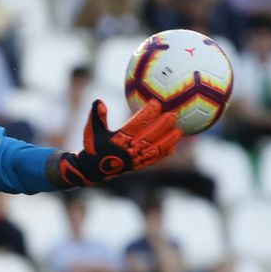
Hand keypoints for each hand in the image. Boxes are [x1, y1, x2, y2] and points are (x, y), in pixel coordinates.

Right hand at [57, 100, 181, 187]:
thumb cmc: (93, 147)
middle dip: (162, 125)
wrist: (92, 170)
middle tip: (172, 115)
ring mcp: (135, 159)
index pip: (136, 124)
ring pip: (154, 148)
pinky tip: (173, 146)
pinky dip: (164, 153)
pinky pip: (154, 159)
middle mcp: (128, 150)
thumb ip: (97, 115)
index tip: (155, 103)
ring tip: (179, 131)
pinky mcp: (138, 166)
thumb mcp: (92, 130)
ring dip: (168, 140)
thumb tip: (99, 101)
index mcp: (118, 139)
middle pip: (149, 136)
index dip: (147, 113)